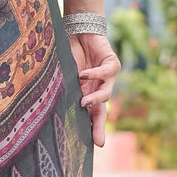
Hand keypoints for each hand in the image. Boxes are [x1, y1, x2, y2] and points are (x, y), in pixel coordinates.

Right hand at [68, 32, 119, 146]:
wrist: (79, 31)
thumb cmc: (70, 54)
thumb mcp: (68, 75)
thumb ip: (70, 89)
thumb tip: (64, 105)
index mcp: (89, 93)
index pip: (93, 114)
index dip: (94, 129)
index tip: (96, 145)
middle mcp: (101, 88)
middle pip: (102, 111)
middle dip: (100, 125)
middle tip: (98, 141)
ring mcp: (109, 77)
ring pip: (106, 94)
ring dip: (95, 99)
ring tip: (83, 102)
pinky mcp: (113, 64)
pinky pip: (105, 73)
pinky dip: (94, 75)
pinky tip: (83, 75)